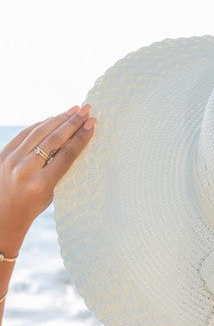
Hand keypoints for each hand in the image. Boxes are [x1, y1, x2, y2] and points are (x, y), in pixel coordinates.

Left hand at [0, 105, 95, 236]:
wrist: (3, 214)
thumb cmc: (32, 206)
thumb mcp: (50, 192)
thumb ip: (57, 168)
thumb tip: (70, 141)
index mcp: (41, 184)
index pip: (66, 155)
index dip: (80, 138)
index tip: (91, 125)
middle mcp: (25, 170)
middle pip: (53, 140)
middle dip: (72, 122)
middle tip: (86, 110)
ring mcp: (11, 160)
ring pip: (38, 133)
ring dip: (58, 119)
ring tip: (73, 110)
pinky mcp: (2, 154)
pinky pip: (24, 134)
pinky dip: (40, 125)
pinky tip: (53, 119)